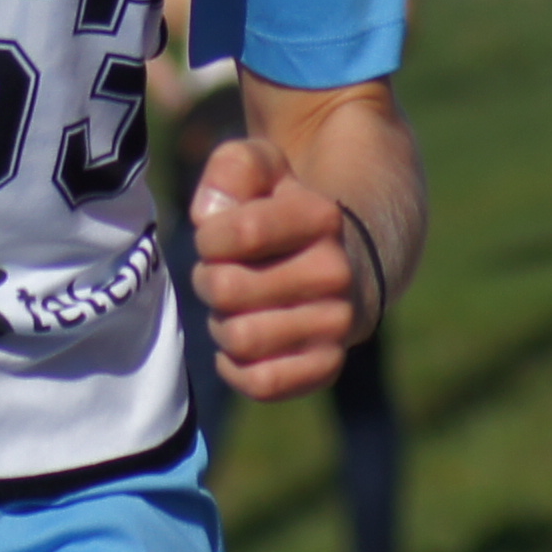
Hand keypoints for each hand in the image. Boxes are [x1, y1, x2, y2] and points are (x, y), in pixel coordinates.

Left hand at [190, 139, 362, 400]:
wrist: (343, 262)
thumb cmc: (280, 213)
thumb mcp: (261, 170)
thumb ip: (234, 168)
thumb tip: (209, 212)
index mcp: (322, 216)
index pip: (239, 232)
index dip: (209, 237)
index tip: (215, 237)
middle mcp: (337, 272)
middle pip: (228, 290)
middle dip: (207, 282)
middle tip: (218, 276)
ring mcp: (337, 322)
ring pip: (240, 338)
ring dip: (220, 324)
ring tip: (231, 309)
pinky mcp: (327, 364)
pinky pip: (263, 383)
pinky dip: (236, 368)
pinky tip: (236, 347)